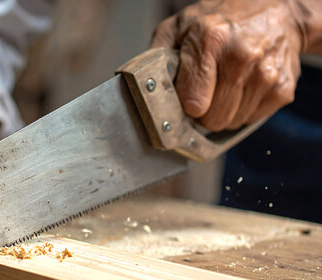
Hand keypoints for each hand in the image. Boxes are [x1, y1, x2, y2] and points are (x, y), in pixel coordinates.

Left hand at [151, 0, 304, 130]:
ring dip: (222, 111)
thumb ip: (157, 56)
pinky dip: (243, 110)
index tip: (182, 98)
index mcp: (210, 40)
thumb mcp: (180, 25)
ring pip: (230, 123)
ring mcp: (265, 74)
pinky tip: (243, 87)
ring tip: (224, 85)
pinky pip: (250, 120)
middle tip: (204, 92)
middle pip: (211, 119)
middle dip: (202, 112)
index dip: (182, 106)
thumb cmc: (221, 19)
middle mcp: (241, 57)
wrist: (276, 10)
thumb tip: (142, 89)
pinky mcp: (282, 88)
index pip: (191, 103)